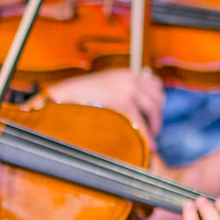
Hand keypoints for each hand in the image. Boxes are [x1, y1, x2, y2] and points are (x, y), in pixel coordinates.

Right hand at [42, 68, 163, 136]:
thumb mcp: (102, 88)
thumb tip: (134, 110)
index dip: (157, 102)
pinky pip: (142, 122)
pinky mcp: (124, 101)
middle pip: (158, 96)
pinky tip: (149, 146)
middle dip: (158, 115)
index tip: (152, 116)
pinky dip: (147, 135)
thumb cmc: (76, 98)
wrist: (61, 97)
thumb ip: (117, 93)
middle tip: (153, 130)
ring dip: (154, 125)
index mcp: (125, 74)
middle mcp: (130, 78)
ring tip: (149, 138)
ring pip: (154, 108)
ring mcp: (128, 88)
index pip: (154, 84)